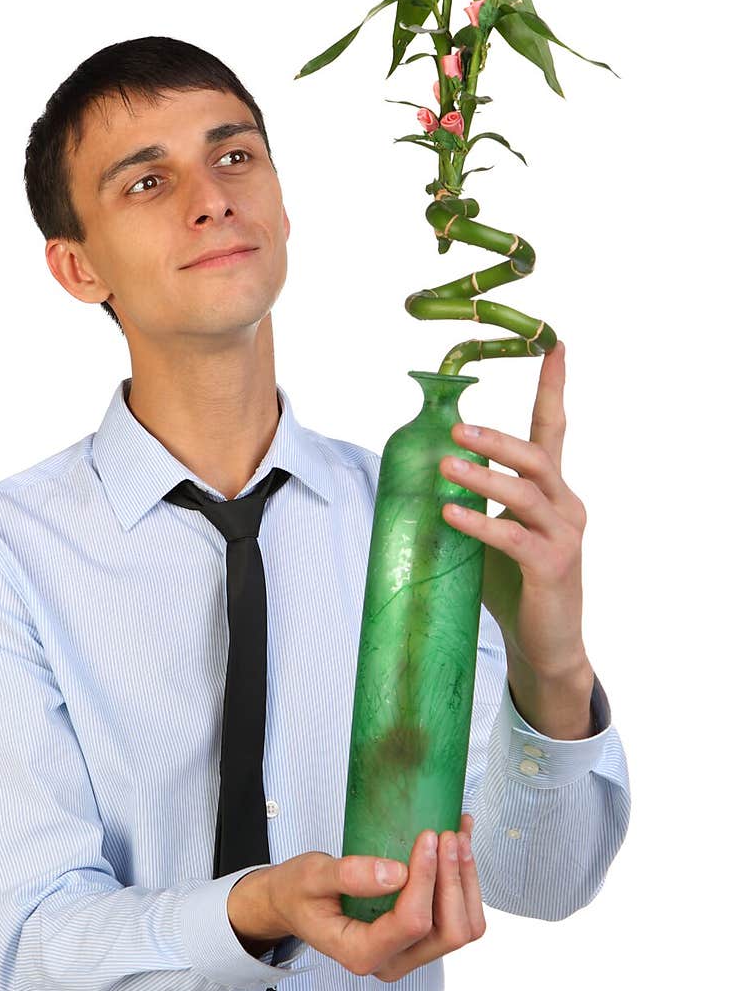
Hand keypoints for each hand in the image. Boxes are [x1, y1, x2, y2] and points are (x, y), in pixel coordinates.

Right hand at [228, 814, 484, 981]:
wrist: (296, 903)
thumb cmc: (300, 891)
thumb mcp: (312, 876)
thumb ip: (349, 876)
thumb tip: (395, 873)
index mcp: (361, 953)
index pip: (412, 922)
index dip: (426, 878)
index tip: (427, 836)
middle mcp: (392, 961)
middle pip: (448, 931)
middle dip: (454, 879)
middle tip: (448, 834)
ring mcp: (409, 953)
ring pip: (462, 928)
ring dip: (466, 881)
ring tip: (459, 837)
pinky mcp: (421, 939)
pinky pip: (458, 917)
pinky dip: (466, 883)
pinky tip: (458, 847)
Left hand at [439, 339, 588, 678]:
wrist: (545, 645)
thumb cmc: (515, 586)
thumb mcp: (496, 534)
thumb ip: (477, 501)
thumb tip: (422, 473)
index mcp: (554, 491)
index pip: (555, 428)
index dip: (554, 386)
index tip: (555, 345)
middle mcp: (566, 505)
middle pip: (536, 454)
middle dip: (496, 437)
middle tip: (456, 426)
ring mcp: (564, 536)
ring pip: (525, 492)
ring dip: (482, 475)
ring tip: (445, 468)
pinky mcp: (552, 566)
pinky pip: (513, 537)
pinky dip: (479, 522)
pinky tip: (451, 514)